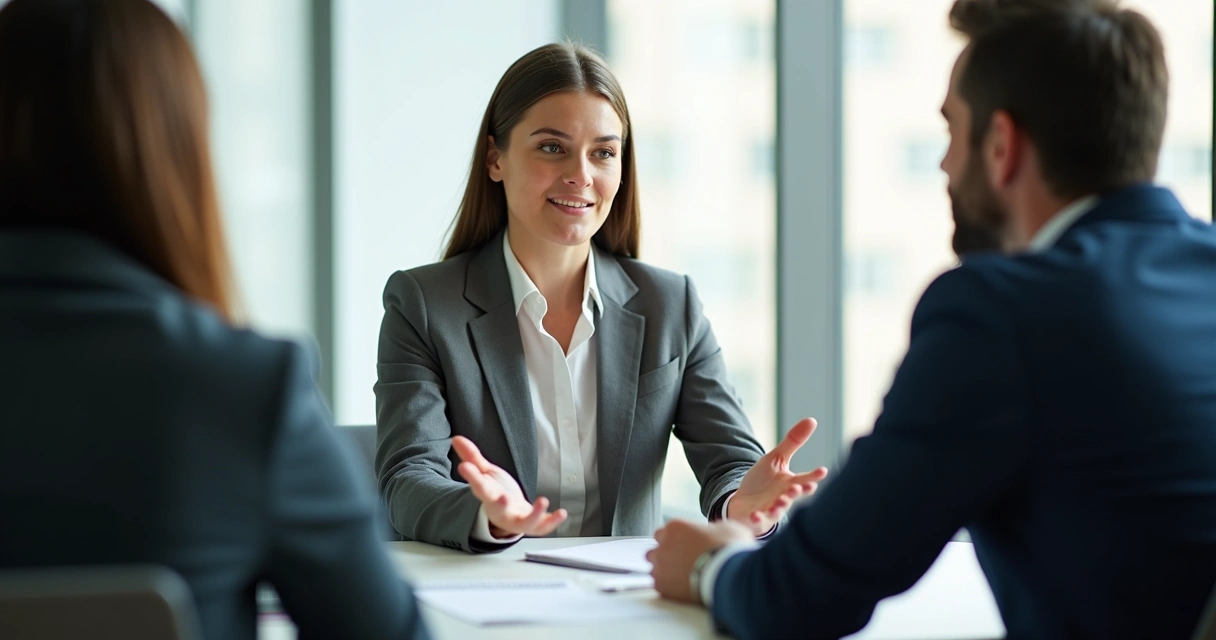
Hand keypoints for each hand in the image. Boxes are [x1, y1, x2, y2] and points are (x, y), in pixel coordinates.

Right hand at [452, 436, 566, 537]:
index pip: (479, 486)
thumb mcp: (485, 474)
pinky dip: (553, 521)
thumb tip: (455, 438)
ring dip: (535, 514)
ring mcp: (519, 519)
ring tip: (543, 500)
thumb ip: (472, 457)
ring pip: (525, 522)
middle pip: (499, 509)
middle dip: (500, 505)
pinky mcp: (535, 524)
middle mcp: (502, 510)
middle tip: (502, 498)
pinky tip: (562, 512)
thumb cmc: (498, 493)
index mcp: (488, 497)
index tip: (464, 466)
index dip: (471, 476)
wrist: (511, 517)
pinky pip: (544, 526)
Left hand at [646, 519, 752, 604]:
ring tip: (681, 578)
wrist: (728, 574)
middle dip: (664, 556)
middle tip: (681, 563)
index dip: (673, 541)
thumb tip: (718, 532)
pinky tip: (682, 589)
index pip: (663, 532)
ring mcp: (660, 566)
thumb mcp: (727, 528)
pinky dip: (668, 588)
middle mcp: (663, 544)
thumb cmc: (729, 548)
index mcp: (675, 527)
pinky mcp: (662, 585)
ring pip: (654, 568)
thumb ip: (714, 528)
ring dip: (664, 572)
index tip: (683, 547)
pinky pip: (659, 586)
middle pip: (654, 550)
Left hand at [728, 417, 828, 535]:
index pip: (805, 478)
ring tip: (781, 501)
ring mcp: (772, 509)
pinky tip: (755, 516)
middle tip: (801, 487)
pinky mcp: (758, 519)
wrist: (744, 501)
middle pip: (794, 495)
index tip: (823, 471)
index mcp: (790, 482)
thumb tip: (812, 419)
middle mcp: (784, 497)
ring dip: (781, 506)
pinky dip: (757, 519)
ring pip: (779, 510)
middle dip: (798, 491)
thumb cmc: (764, 481)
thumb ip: (794, 442)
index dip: (814, 476)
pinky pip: (758, 521)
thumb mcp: (776, 459)